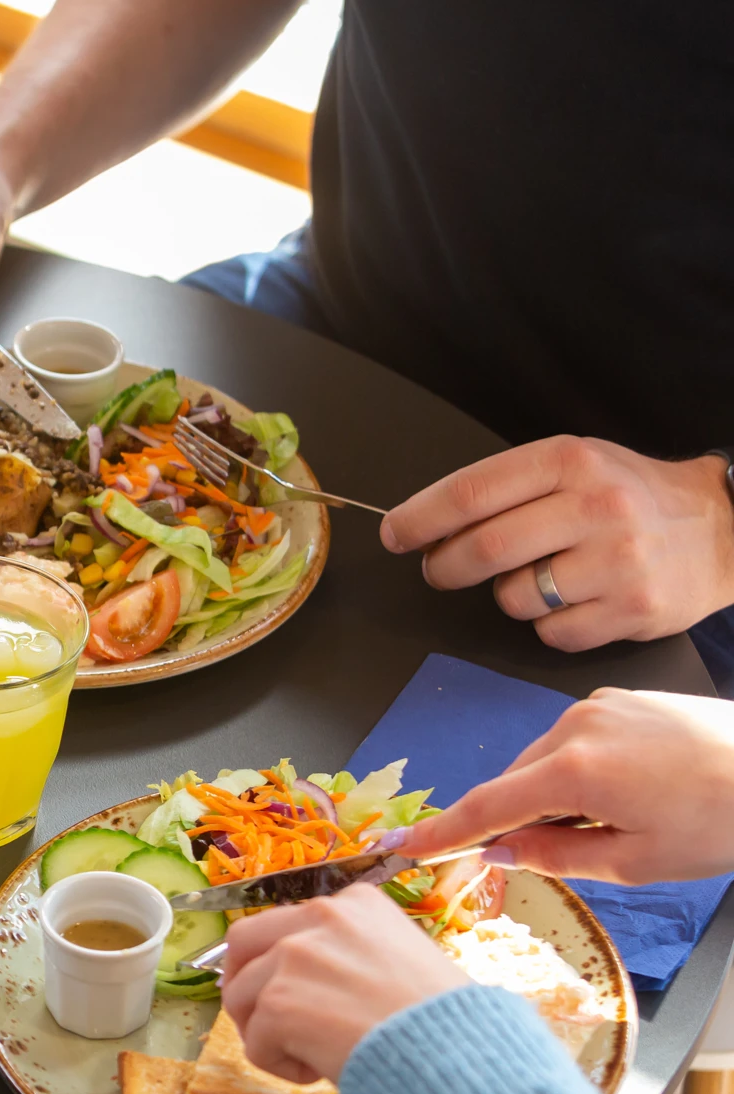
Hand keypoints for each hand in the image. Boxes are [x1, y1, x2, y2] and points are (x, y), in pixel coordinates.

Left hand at [220, 884, 466, 1083]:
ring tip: (315, 1056)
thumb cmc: (447, 1025)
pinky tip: (325, 1071)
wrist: (462, 1058)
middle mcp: (321, 915)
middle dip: (245, 984)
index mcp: (356, 903)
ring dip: (267, 1035)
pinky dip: (282, 1067)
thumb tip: (308, 983)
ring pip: (241, 997)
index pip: (287, 923)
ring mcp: (295, 955)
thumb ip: (352, 957)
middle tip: (267, 1022)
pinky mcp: (279, 1001)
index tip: (310, 996)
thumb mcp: (406, 961)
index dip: (286, 965)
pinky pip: (255, 1044)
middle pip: (242, 943)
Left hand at [380, 436, 733, 650]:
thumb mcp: (572, 466)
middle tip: (436, 570)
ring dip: (506, 595)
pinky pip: (552, 633)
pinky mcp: (634, 610)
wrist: (721, 528)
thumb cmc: (627, 496)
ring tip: (537, 577)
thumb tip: (425, 527)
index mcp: (569, 461)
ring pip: (514, 597)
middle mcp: (596, 506)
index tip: (393, 534)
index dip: (419, 518)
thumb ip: (505, 489)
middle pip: (483, 549)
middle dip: (443, 567)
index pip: (471, 493)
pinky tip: (574, 601)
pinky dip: (547, 624)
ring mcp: (618, 561)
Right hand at [399, 687, 733, 882]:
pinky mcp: (621, 698)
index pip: (485, 805)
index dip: (441, 830)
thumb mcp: (638, 862)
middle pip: (515, 781)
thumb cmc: (723, 821)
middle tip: (555, 854)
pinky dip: (579, 770)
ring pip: (544, 759)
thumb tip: (502, 850)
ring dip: (554, 795)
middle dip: (518, 818)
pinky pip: (575, 739)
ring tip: (616, 824)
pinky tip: (627, 792)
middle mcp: (575, 724)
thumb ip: (557, 856)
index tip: (403, 845)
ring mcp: (599, 705)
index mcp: (574, 769)